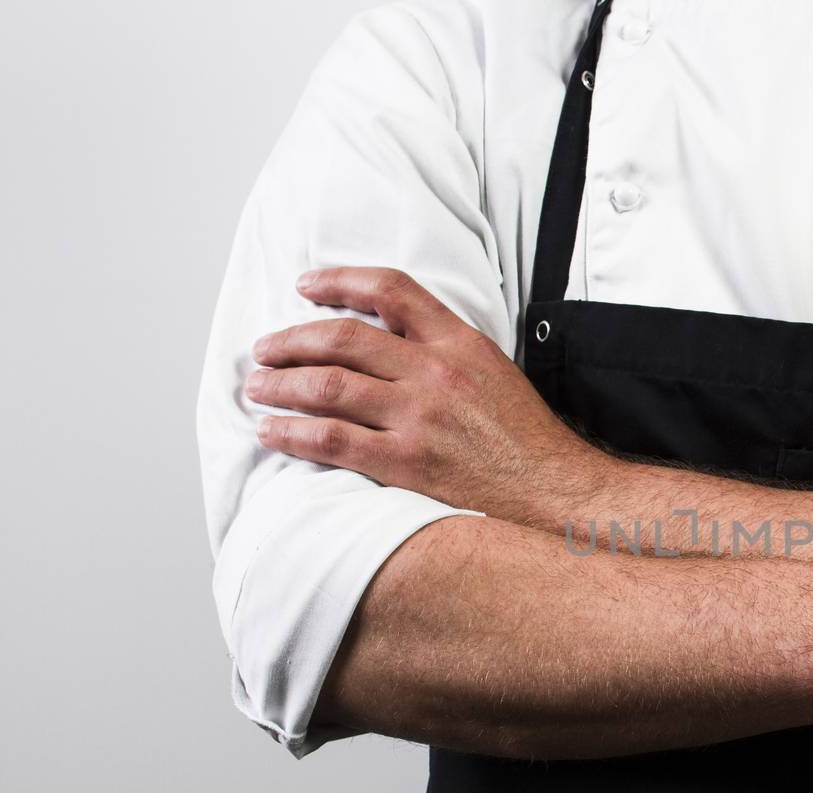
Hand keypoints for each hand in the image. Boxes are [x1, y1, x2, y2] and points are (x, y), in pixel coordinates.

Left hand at [247, 268, 603, 523]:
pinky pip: (332, 440)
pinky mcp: (407, 462)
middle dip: (291, 341)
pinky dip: (292, 433)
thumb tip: (390, 339)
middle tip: (264, 350)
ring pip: (329, 386)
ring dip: (281, 385)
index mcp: (460, 342)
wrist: (554, 491)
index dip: (340, 281)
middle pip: (344, 338)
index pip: (391, 289)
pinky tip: (272, 431)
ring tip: (257, 388)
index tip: (306, 286)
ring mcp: (420, 417)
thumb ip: (446, 349)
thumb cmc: (525, 439)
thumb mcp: (494, 372)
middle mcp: (437, 372)